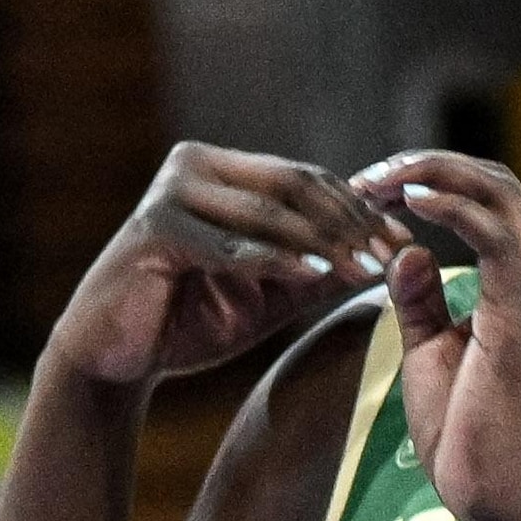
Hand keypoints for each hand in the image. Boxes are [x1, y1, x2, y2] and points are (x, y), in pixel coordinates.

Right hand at [46, 144, 395, 387]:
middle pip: (293, 183)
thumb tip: (396, 255)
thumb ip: (319, 267)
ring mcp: (170, 192)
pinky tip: (318, 278)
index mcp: (219, 168)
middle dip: (351, 221)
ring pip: (268, 211)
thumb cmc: (188, 319)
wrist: (113, 356)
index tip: (406, 242)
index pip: (306, 178)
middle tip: (394, 255)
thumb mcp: (269, 293)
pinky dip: (277, 261)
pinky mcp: (154, 229)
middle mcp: (193, 165)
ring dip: (325, 243)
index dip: (361, 208)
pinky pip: (230, 245)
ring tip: (368, 269)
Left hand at [351, 150, 520, 520]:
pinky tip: (404, 201)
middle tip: (365, 179)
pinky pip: (490, 229)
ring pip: (495, 190)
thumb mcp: (433, 351)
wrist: (500, 496)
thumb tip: (405, 250)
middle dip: (426, 165)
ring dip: (428, 173)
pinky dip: (446, 202)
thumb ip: (423, 300)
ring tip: (373, 183)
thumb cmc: (470, 435)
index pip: (493, 199)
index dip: (434, 179)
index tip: (372, 191)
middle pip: (495, 181)